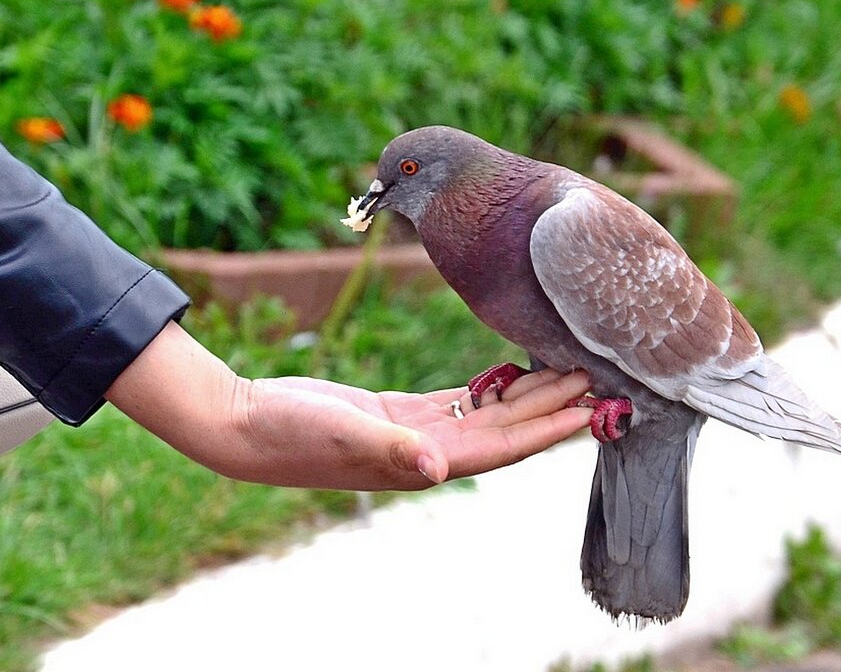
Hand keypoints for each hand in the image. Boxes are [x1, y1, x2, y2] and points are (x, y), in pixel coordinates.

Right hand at [236, 370, 592, 489]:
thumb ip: (390, 450)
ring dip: (525, 396)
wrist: (244, 426)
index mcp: (421, 463)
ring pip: (484, 414)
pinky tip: (507, 372)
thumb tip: (437, 469)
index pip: (501, 448)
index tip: (590, 413)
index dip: (546, 432)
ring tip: (564, 371)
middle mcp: (426, 452)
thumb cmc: (287, 434)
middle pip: (504, 431)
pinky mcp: (393, 412)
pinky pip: (453, 400)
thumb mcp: (340, 435)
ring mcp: (411, 433)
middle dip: (550, 408)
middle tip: (596, 380)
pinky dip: (484, 388)